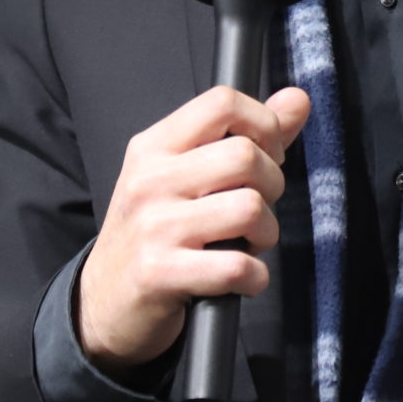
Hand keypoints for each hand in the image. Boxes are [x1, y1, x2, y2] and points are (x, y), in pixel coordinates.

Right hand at [76, 85, 309, 373]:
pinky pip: (237, 267)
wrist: (104, 302)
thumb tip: (298, 99)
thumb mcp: (186, 174)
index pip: (223, 102)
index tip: (265, 156)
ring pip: (249, 209)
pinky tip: (240, 278)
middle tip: (255, 209)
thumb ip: (246, 136)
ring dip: (265, 233)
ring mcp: (153, 226)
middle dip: (271, 186)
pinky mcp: (159, 273)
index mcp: (155, 146)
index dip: (263, 126)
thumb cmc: (156, 231)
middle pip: (245, 156)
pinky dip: (255, 278)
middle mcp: (150, 179)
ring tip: (246, 243)